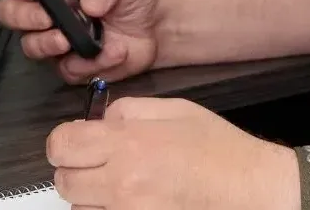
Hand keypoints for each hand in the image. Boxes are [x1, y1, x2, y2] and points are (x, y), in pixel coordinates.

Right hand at [0, 0, 160, 83]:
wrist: (155, 25)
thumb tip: (88, 3)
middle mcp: (49, 9)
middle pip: (11, 12)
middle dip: (22, 16)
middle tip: (46, 18)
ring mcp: (56, 39)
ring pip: (31, 46)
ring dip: (49, 44)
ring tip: (72, 39)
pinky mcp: (71, 65)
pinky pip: (67, 69)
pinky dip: (90, 63)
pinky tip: (113, 51)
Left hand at [47, 97, 297, 209]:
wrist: (247, 190)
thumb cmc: (219, 149)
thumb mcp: (180, 110)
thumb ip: (132, 110)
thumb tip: (100, 119)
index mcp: (131, 143)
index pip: (62, 145)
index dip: (66, 141)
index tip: (78, 140)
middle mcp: (120, 184)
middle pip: (63, 181)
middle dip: (79, 169)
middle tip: (106, 163)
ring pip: (78, 208)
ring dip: (92, 196)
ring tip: (127, 185)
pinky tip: (136, 201)